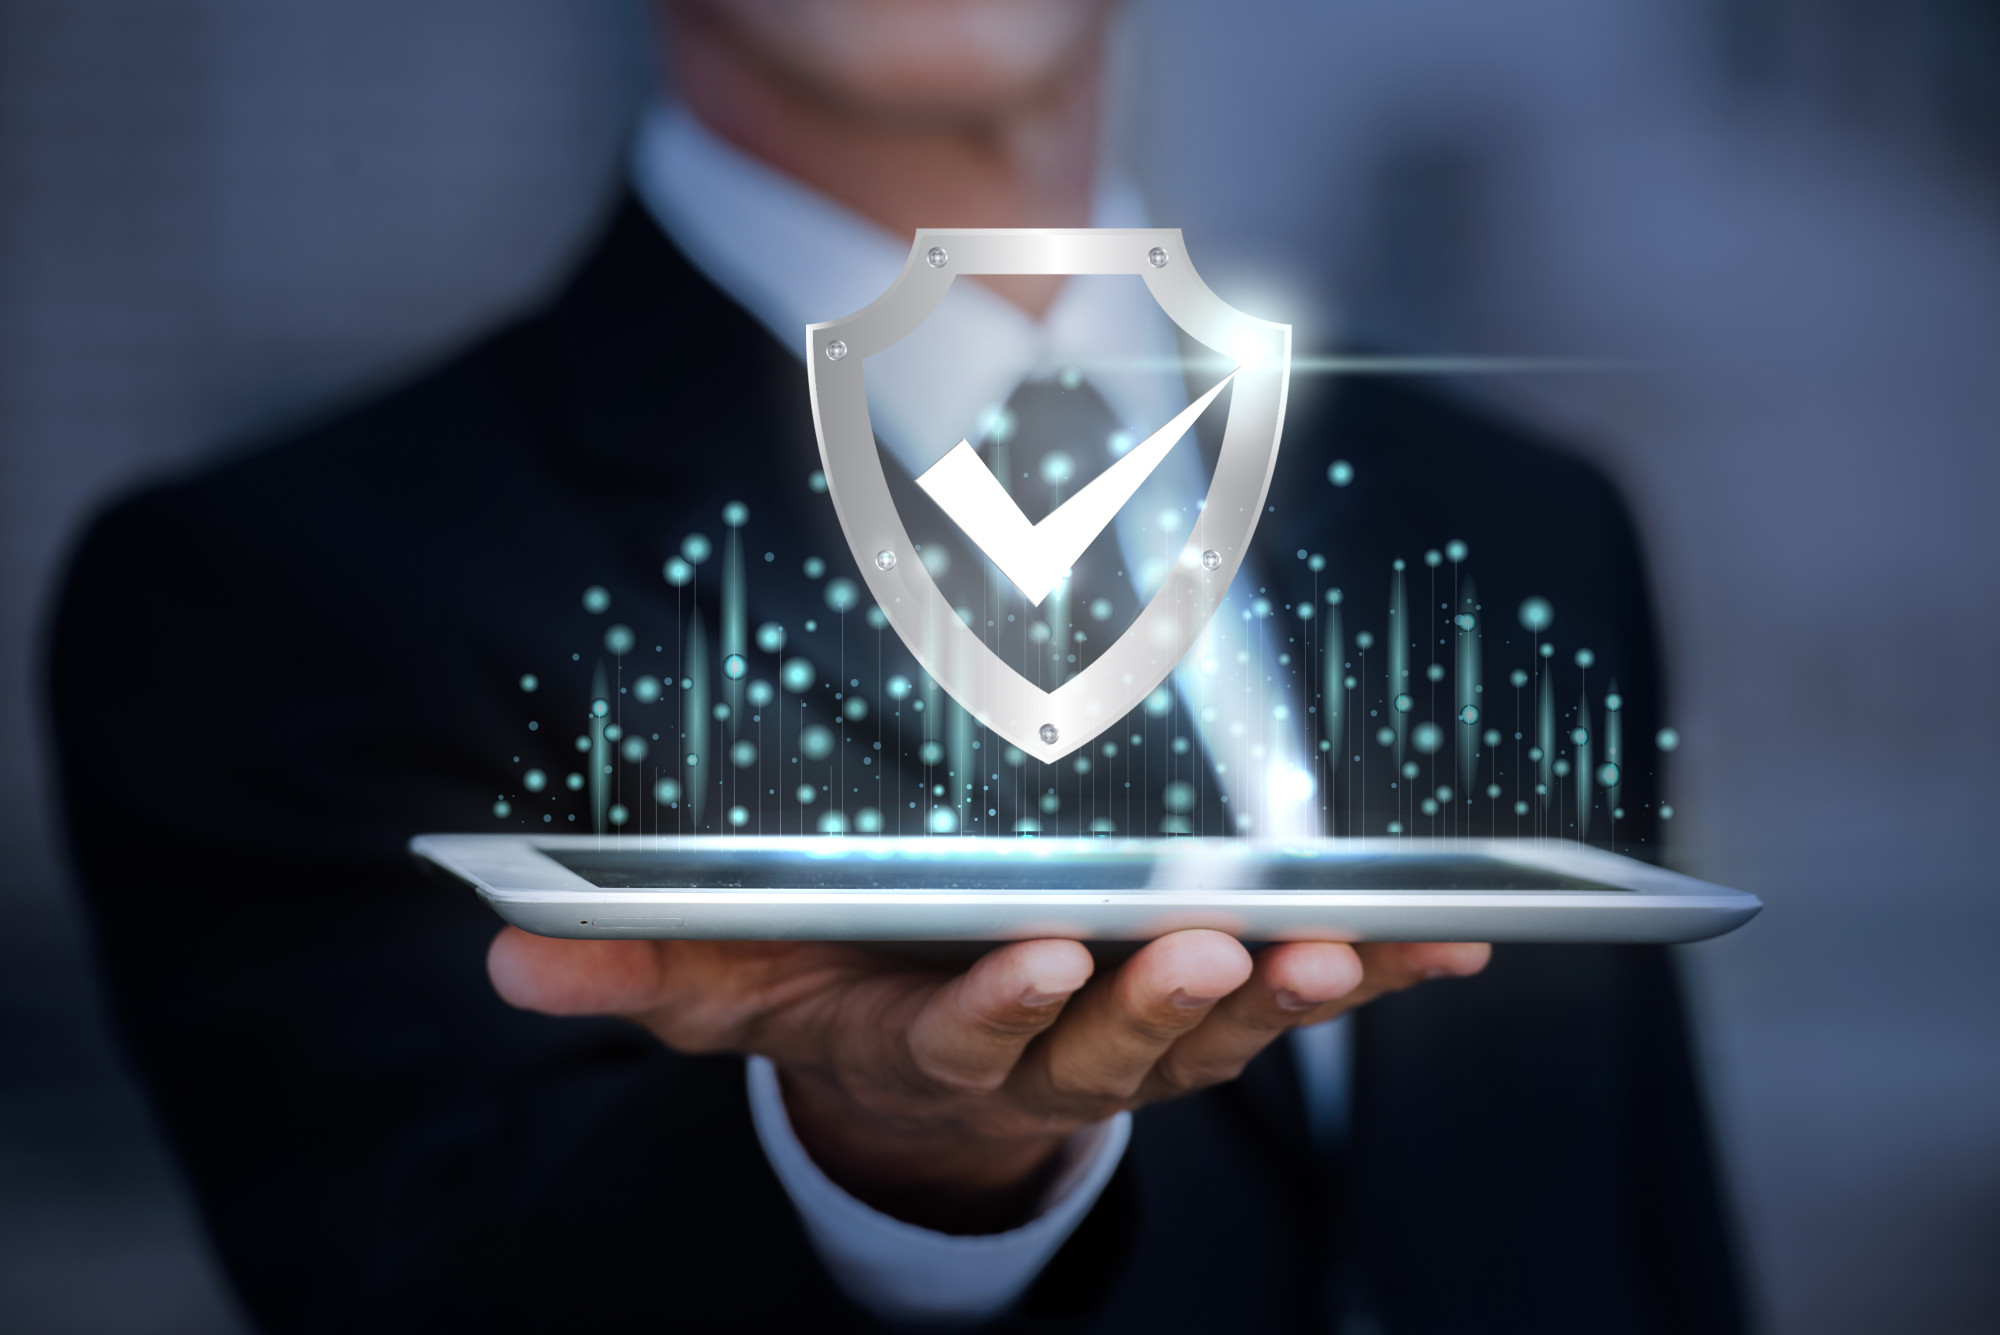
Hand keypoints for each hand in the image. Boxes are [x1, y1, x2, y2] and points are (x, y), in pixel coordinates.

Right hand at [488, 930, 1487, 1232]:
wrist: (936, 1062)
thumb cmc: (840, 999)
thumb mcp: (735, 991)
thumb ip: (641, 972)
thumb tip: (504, 955)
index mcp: (942, 1040)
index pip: (971, 1034)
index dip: (1001, 1006)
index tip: (1028, 960)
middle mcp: (1055, 1050)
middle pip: (1116, 1035)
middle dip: (1161, 995)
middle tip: (1207, 939)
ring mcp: (1145, 1034)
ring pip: (1220, 1027)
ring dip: (1284, 991)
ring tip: (1339, 944)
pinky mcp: (1213, 1010)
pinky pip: (1303, 997)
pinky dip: (1377, 976)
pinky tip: (1447, 944)